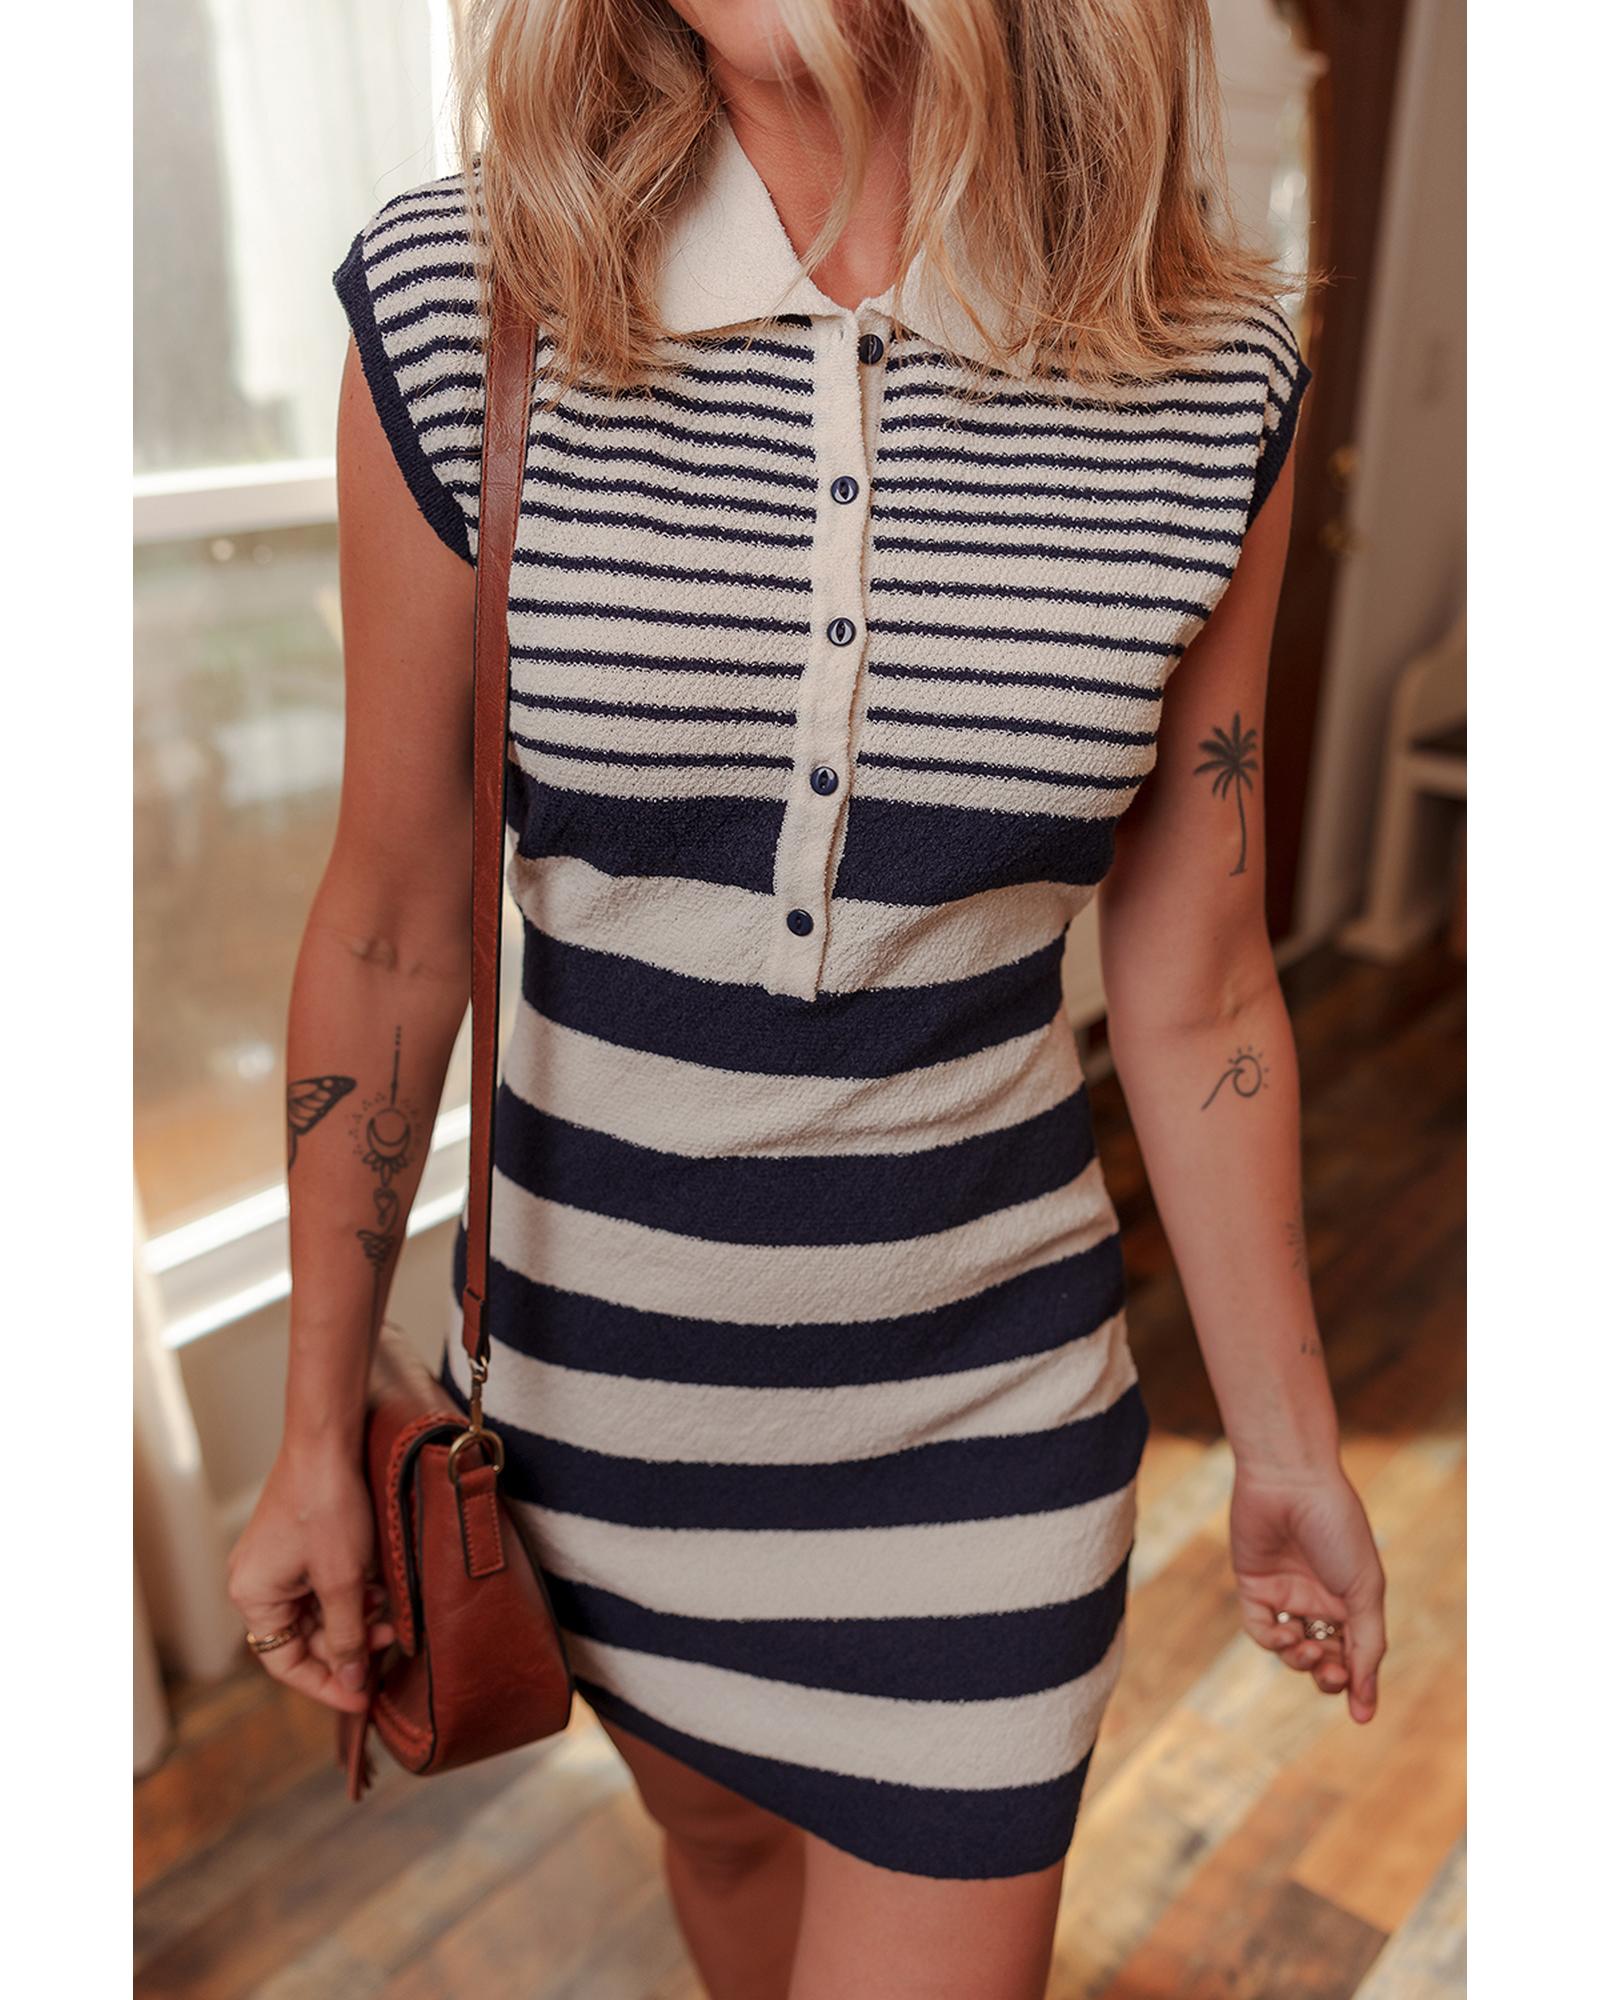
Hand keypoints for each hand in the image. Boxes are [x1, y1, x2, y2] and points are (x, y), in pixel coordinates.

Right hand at [225, 1440, 396, 1713]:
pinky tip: (381, 1592)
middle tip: (391, 1646)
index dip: (328, 1684)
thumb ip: (346, 1635)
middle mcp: (256, 1583)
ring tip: (392, 1618)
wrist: (328, 1441)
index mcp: (253, 1597)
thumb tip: (352, 1681)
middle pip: (303, 1639)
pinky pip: (322, 1586)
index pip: (287, 1664)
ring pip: (317, 1613)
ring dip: (355, 1619)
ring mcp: (275, 1563)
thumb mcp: (343, 1580)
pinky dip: (351, 1595)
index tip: (366, 1697)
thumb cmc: (328, 1506)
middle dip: (349, 1646)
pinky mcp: (297, 1545)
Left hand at [1229, 1458, 1386, 1722]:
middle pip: (1322, 1658)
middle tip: (1331, 1674)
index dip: (1357, 1683)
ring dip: (1300, 1661)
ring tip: (1307, 1651)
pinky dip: (1273, 1641)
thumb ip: (1367, 1645)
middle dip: (1327, 1675)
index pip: (1355, 1654)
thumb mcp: (1364, 1589)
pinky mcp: (1254, 1585)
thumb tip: (1365, 1707)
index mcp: (1351, 1599)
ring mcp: (1286, 1593)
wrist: (1291, 1482)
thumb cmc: (1337, 1529)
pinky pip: (1261, 1629)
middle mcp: (1318, 1599)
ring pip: (1290, 1650)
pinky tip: (1286, 1633)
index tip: (1360, 1712)